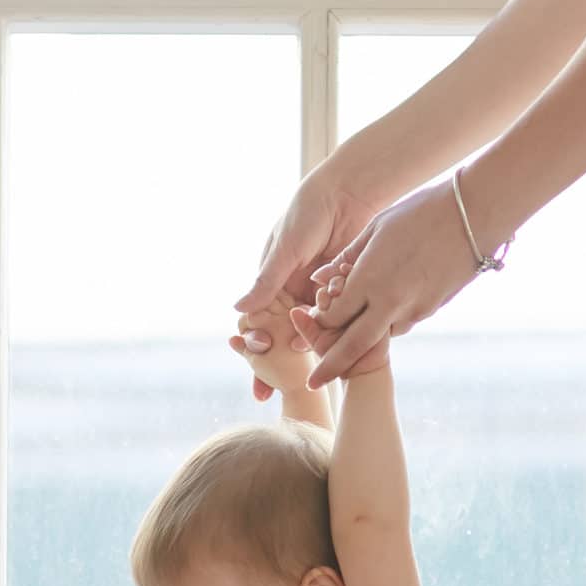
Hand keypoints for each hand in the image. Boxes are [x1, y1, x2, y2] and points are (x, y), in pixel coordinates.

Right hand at [233, 162, 385, 400]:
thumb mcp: (286, 250)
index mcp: (271, 280)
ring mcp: (316, 291)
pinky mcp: (340, 290)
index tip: (255, 360)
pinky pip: (334, 318)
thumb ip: (266, 282)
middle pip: (279, 333)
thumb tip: (237, 311)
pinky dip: (333, 334)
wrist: (348, 195)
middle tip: (266, 391)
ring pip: (307, 330)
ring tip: (302, 378)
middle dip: (272, 364)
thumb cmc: (308, 215)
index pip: (257, 319)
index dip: (254, 343)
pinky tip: (333, 355)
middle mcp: (291, 289)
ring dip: (306, 352)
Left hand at [297, 175, 481, 386]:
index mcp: (369, 279)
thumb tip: (321, 277)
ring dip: (365, 335)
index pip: (333, 315)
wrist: (473, 217)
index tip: (312, 323)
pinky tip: (390, 300)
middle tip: (313, 383)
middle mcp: (390, 302)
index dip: (320, 320)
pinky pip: (404, 321)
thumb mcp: (376, 228)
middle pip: (352, 345)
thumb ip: (347, 257)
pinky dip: (391, 318)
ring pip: (381, 334)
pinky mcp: (433, 309)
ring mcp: (415, 309)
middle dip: (331, 366)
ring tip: (356, 323)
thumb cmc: (420, 213)